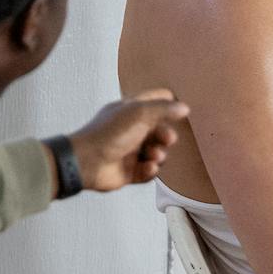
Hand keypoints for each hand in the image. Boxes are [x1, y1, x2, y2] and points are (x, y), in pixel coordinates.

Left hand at [65, 89, 189, 191]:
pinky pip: (149, 171)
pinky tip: (146, 168)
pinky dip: (150, 170)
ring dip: (159, 154)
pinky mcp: (130, 171)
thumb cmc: (109, 133)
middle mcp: (131, 129)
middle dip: (166, 135)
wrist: (87, 162)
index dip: (169, 104)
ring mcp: (130, 151)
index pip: (155, 102)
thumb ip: (163, 108)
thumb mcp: (138, 113)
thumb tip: (185, 108)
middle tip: (167, 139)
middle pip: (160, 130)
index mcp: (130, 111)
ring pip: (157, 152)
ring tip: (153, 156)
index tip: (179, 111)